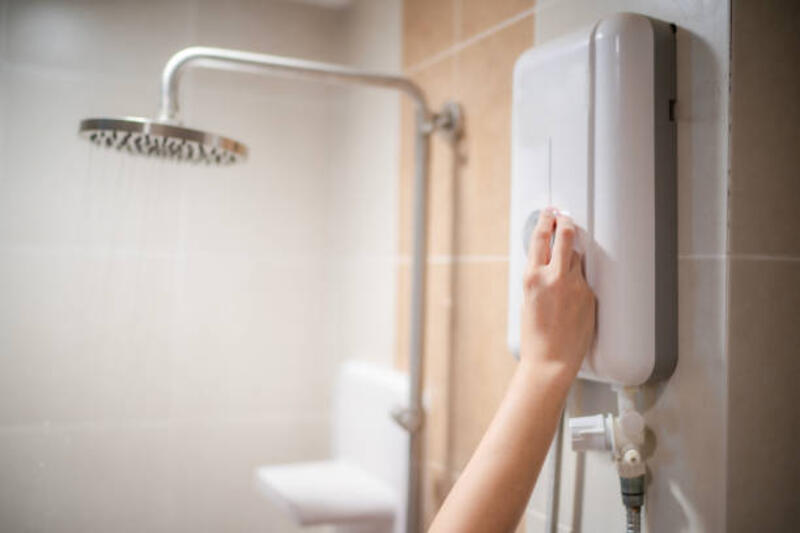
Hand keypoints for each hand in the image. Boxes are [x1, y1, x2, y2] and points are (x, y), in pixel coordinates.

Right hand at [520, 208, 595, 382]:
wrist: (551, 360)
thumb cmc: (535, 336)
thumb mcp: (528, 300)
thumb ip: (537, 278)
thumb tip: (547, 262)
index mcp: (532, 277)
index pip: (540, 238)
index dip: (546, 221)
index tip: (550, 213)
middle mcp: (553, 277)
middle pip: (565, 237)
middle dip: (566, 224)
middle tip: (565, 218)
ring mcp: (574, 285)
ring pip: (577, 257)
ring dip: (572, 255)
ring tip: (566, 260)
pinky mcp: (589, 295)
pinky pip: (584, 279)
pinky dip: (578, 280)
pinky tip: (571, 295)